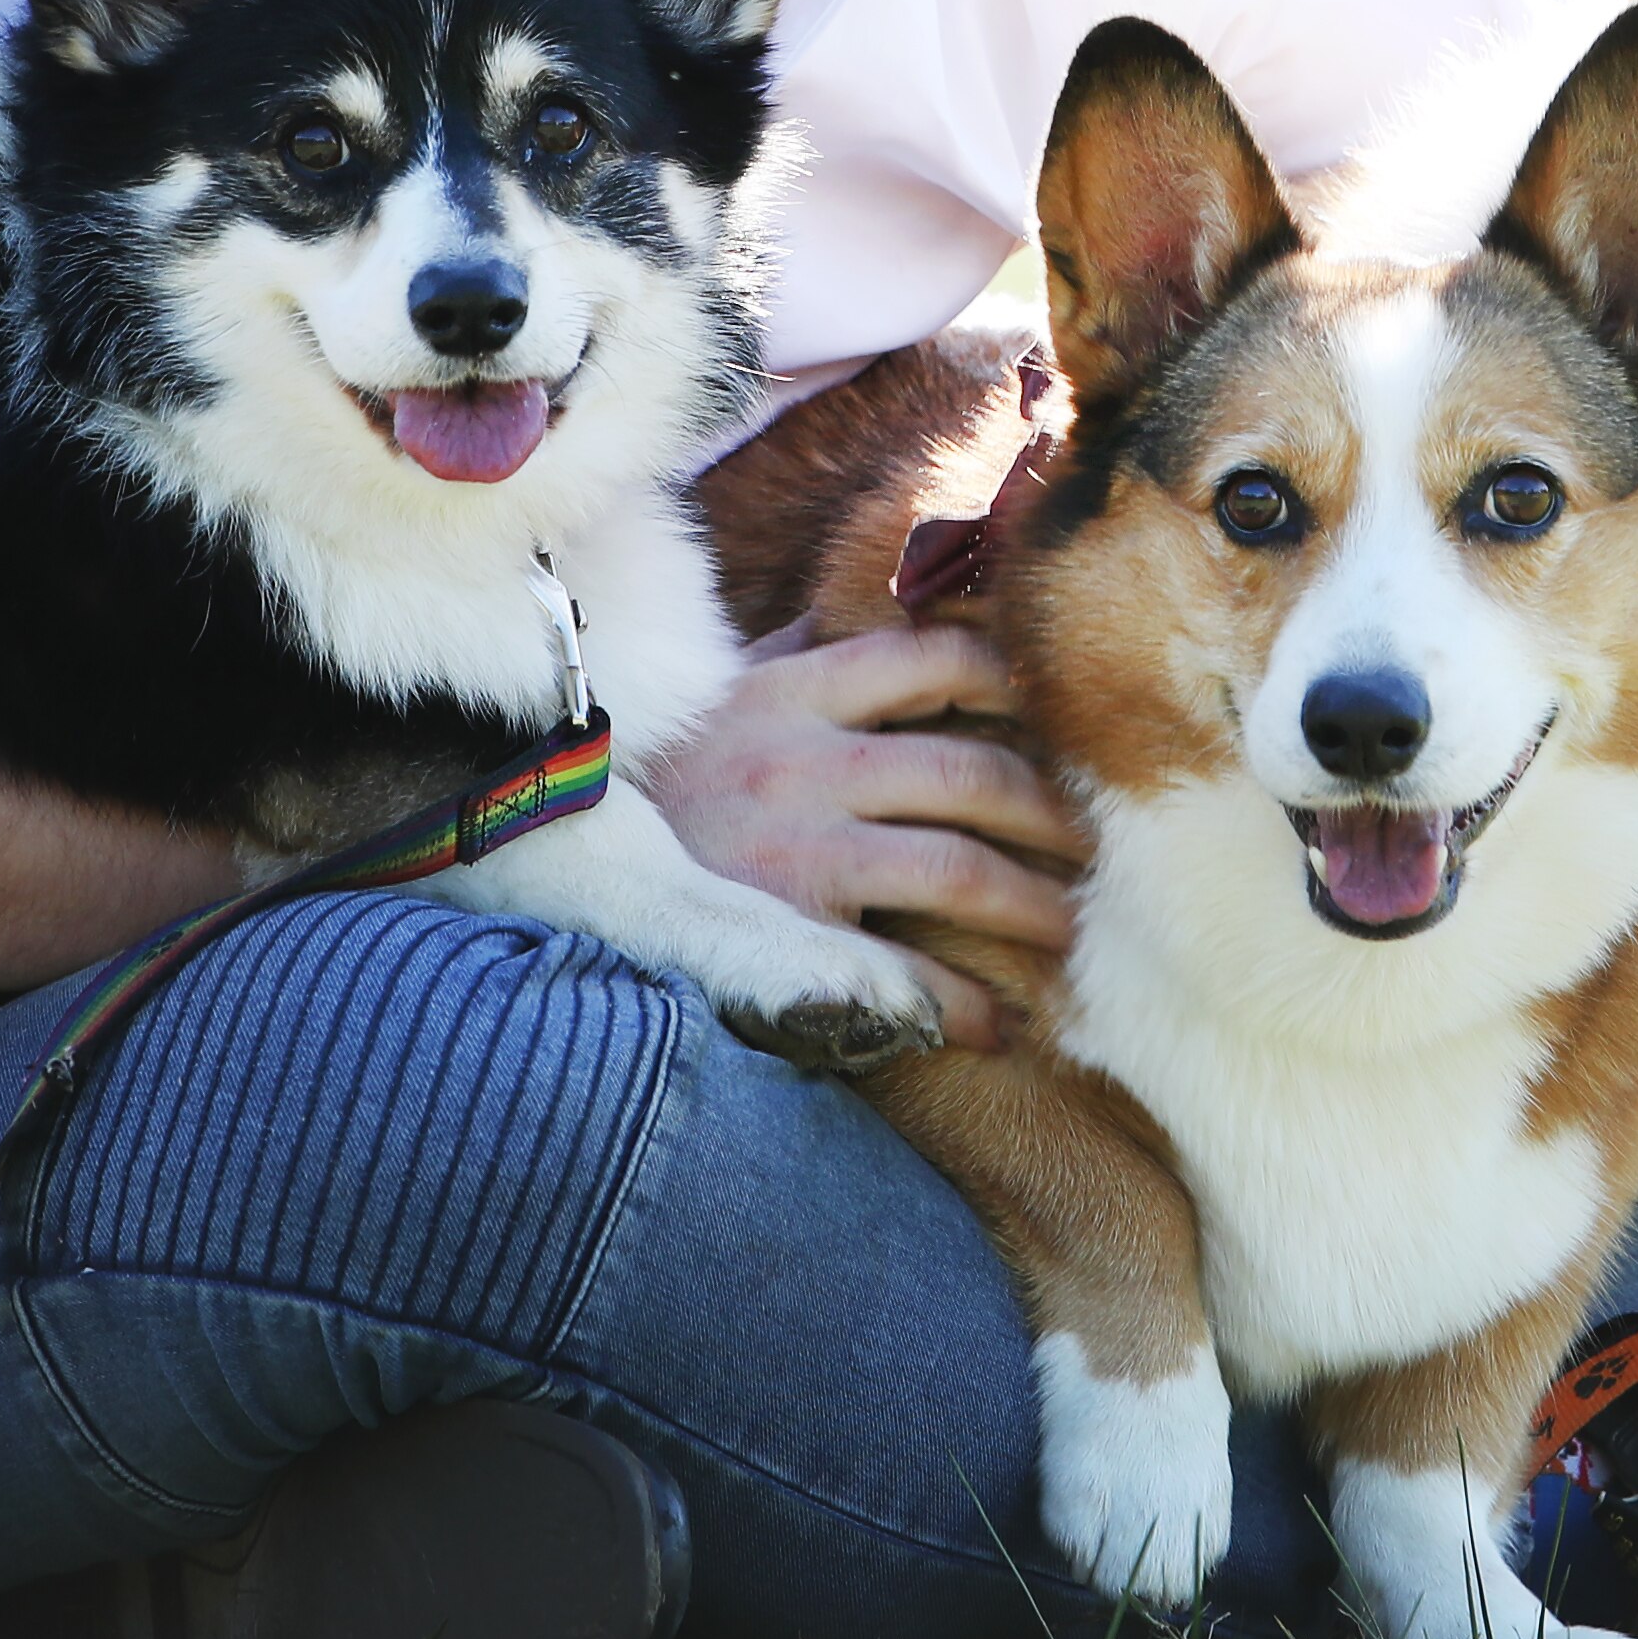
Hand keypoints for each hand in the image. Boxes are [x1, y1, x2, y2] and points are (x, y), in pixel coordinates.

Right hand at [649, 619, 1084, 1049]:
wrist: (540, 853)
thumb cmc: (647, 778)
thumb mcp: (711, 696)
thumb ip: (788, 654)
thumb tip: (858, 614)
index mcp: (790, 690)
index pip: (931, 658)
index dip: (1010, 679)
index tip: (1057, 710)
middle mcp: (799, 758)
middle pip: (969, 770)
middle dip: (1050, 812)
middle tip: (1097, 845)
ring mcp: (791, 845)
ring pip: (957, 866)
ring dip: (1033, 906)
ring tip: (1074, 935)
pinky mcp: (779, 931)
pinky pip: (903, 970)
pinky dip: (960, 1002)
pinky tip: (993, 1024)